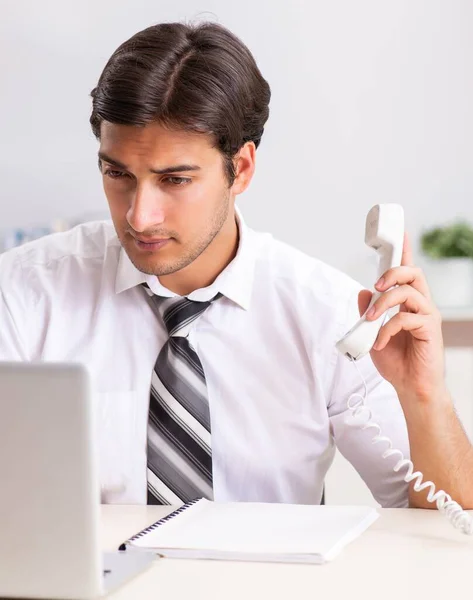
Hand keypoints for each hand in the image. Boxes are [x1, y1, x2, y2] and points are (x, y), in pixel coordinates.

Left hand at [358, 233, 446, 404]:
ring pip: (408, 292)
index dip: (404, 251)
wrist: (410, 387)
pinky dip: (387, 329)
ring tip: (370, 320)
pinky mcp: (430, 330)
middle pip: (413, 273)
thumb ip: (368, 312)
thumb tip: (363, 292)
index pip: (407, 272)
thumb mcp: (372, 333)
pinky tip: (381, 342)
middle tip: (376, 286)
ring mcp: (427, 316)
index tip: (399, 233)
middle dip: (392, 272)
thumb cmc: (396, 360)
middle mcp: (421, 305)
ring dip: (384, 303)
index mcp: (408, 303)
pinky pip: (405, 318)